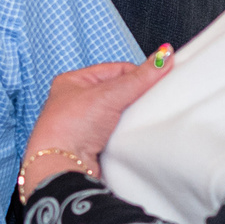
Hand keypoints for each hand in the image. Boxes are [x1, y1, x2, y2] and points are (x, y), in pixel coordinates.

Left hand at [21, 55, 174, 188]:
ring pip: (119, 114)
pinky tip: (135, 133)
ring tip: (145, 117)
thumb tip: (163, 56)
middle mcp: (75, 102)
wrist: (61, 168)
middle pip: (118, 92)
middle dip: (136, 96)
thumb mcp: (108, 95)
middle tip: (154, 99)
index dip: (137, 74)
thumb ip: (139, 77)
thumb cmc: (69, 128)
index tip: (158, 79)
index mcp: (72, 82)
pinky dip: (128, 133)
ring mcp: (84, 124)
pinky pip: (118, 133)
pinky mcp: (93, 145)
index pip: (115, 70)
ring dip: (132, 116)